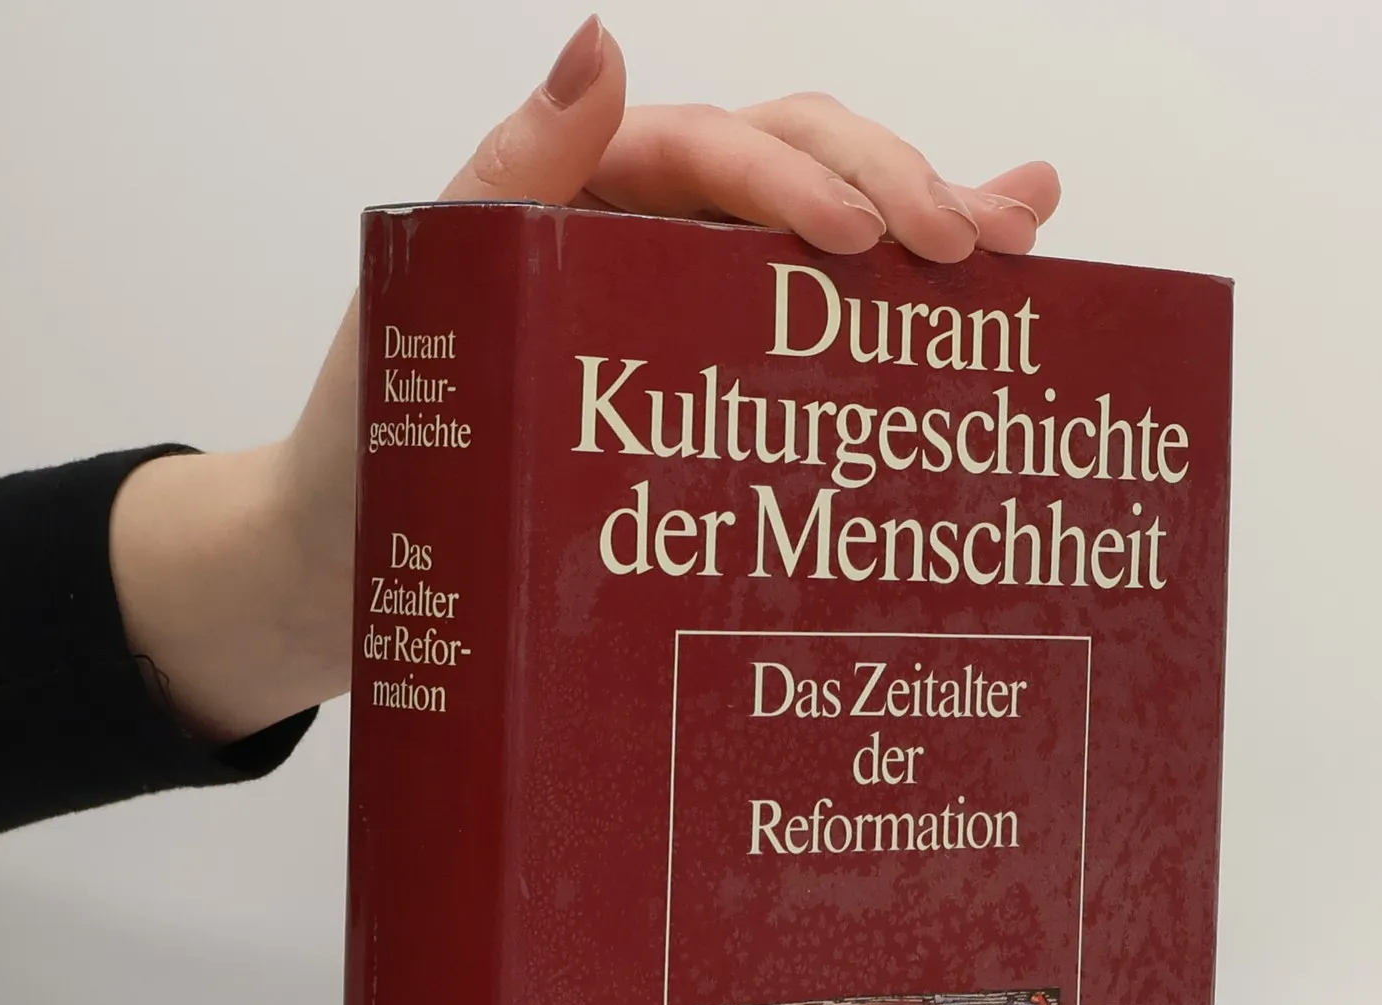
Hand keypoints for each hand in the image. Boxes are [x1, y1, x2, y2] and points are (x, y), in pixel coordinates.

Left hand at [108, 16, 1059, 742]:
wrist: (357, 575)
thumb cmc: (376, 448)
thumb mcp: (423, 309)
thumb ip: (506, 178)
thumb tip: (600, 46)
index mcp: (586, 200)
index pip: (717, 152)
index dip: (803, 180)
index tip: (867, 242)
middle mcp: (649, 240)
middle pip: (799, 173)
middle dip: (896, 192)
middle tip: (978, 244)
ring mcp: (688, 313)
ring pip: (827, 244)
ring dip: (929, 226)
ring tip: (1024, 233)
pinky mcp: (712, 390)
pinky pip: (813, 335)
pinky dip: (900, 316)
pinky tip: (994, 298)